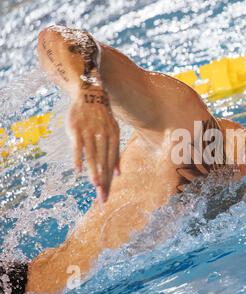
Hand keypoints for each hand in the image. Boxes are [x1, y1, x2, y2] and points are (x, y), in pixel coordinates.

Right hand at [68, 88, 119, 202]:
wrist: (90, 93)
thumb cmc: (102, 117)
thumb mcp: (113, 132)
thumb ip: (115, 153)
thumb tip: (118, 174)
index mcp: (114, 138)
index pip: (112, 163)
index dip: (109, 181)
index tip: (107, 196)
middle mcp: (104, 136)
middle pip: (104, 163)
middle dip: (104, 182)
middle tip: (102, 198)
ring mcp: (90, 132)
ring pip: (93, 156)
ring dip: (94, 171)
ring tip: (96, 186)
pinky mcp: (77, 129)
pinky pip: (78, 146)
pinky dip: (78, 157)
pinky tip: (78, 170)